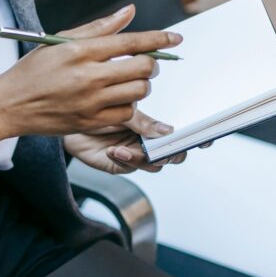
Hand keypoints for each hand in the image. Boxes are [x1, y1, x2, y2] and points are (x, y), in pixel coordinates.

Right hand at [0, 5, 181, 140]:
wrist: (11, 104)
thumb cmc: (35, 70)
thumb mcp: (61, 41)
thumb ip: (99, 28)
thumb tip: (130, 12)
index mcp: (81, 51)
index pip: (131, 42)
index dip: (159, 39)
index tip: (175, 38)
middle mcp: (88, 76)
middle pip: (142, 68)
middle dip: (151, 64)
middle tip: (146, 63)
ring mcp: (90, 102)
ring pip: (138, 92)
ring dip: (142, 85)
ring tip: (131, 81)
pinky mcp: (90, 122)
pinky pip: (126, 113)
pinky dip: (129, 105)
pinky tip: (118, 99)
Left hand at [64, 109, 189, 174]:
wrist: (69, 122)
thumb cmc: (97, 109)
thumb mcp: (122, 109)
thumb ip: (144, 121)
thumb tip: (168, 131)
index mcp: (156, 124)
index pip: (183, 133)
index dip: (198, 138)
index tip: (206, 138)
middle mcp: (151, 140)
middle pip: (176, 153)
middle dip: (174, 152)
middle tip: (166, 147)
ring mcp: (139, 154)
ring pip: (156, 164)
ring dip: (143, 157)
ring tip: (125, 147)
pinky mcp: (123, 165)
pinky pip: (132, 167)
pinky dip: (125, 159)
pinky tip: (113, 150)